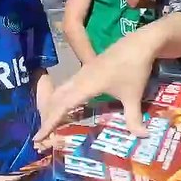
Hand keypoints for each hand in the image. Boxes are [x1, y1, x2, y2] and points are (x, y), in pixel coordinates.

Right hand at [33, 25, 164, 150]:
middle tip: (42, 134)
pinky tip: (68, 104)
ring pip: (61, 90)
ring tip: (50, 121)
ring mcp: (83, 71)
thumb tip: (143, 137)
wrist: (140, 42)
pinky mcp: (89, 68)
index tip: (38, 137)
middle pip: (56, 98)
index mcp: (85, 85)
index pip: (61, 107)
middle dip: (47, 115)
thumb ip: (133, 118)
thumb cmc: (134, 68)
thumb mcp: (134, 96)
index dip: (49, 123)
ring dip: (53, 105)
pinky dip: (62, 97)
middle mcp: (79, 78)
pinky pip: (68, 85)